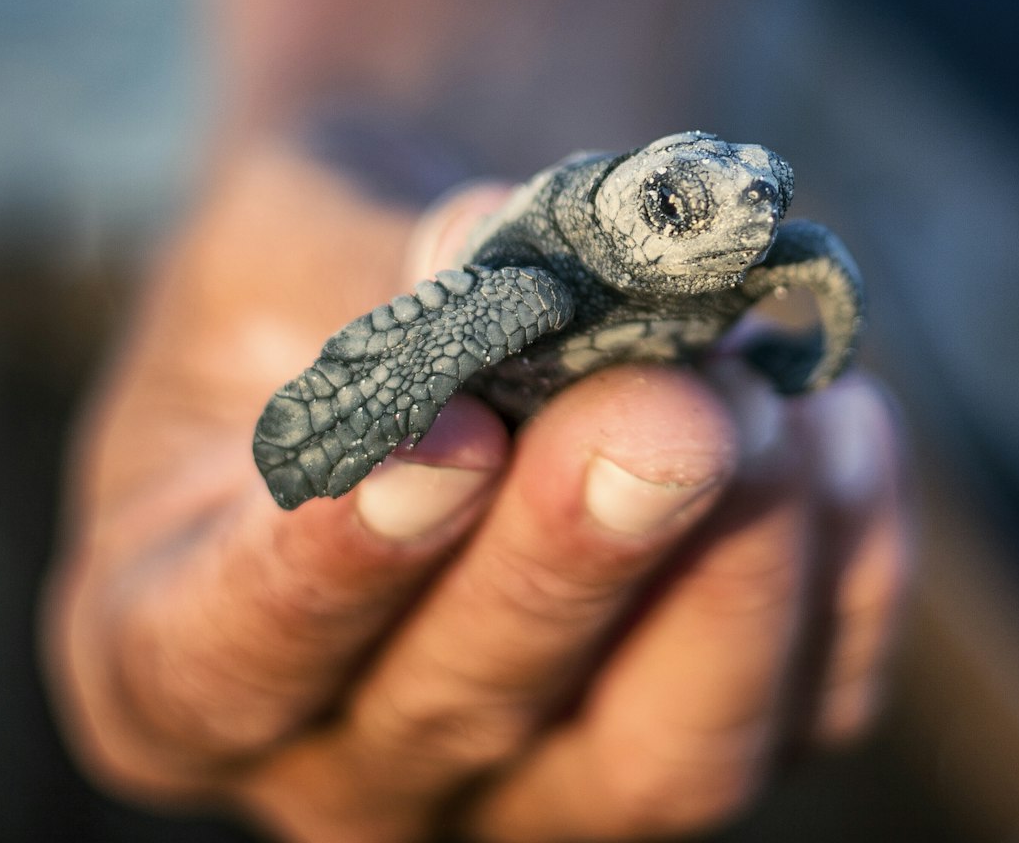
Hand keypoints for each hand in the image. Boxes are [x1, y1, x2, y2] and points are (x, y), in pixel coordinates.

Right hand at [41, 143, 911, 840]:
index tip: (445, 435)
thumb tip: (508, 262)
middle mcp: (354, 756)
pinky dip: (847, 568)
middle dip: (576, 554)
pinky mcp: (704, 736)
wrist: (445, 298)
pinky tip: (840, 420)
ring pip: (662, 763)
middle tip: (665, 403)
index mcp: (172, 655)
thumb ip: (379, 273)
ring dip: (731, 576)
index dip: (339, 562)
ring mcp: (542, 781)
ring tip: (758, 393)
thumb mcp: (286, 238)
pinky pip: (805, 704)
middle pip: (463, 713)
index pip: (229, 658)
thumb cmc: (318, 277)